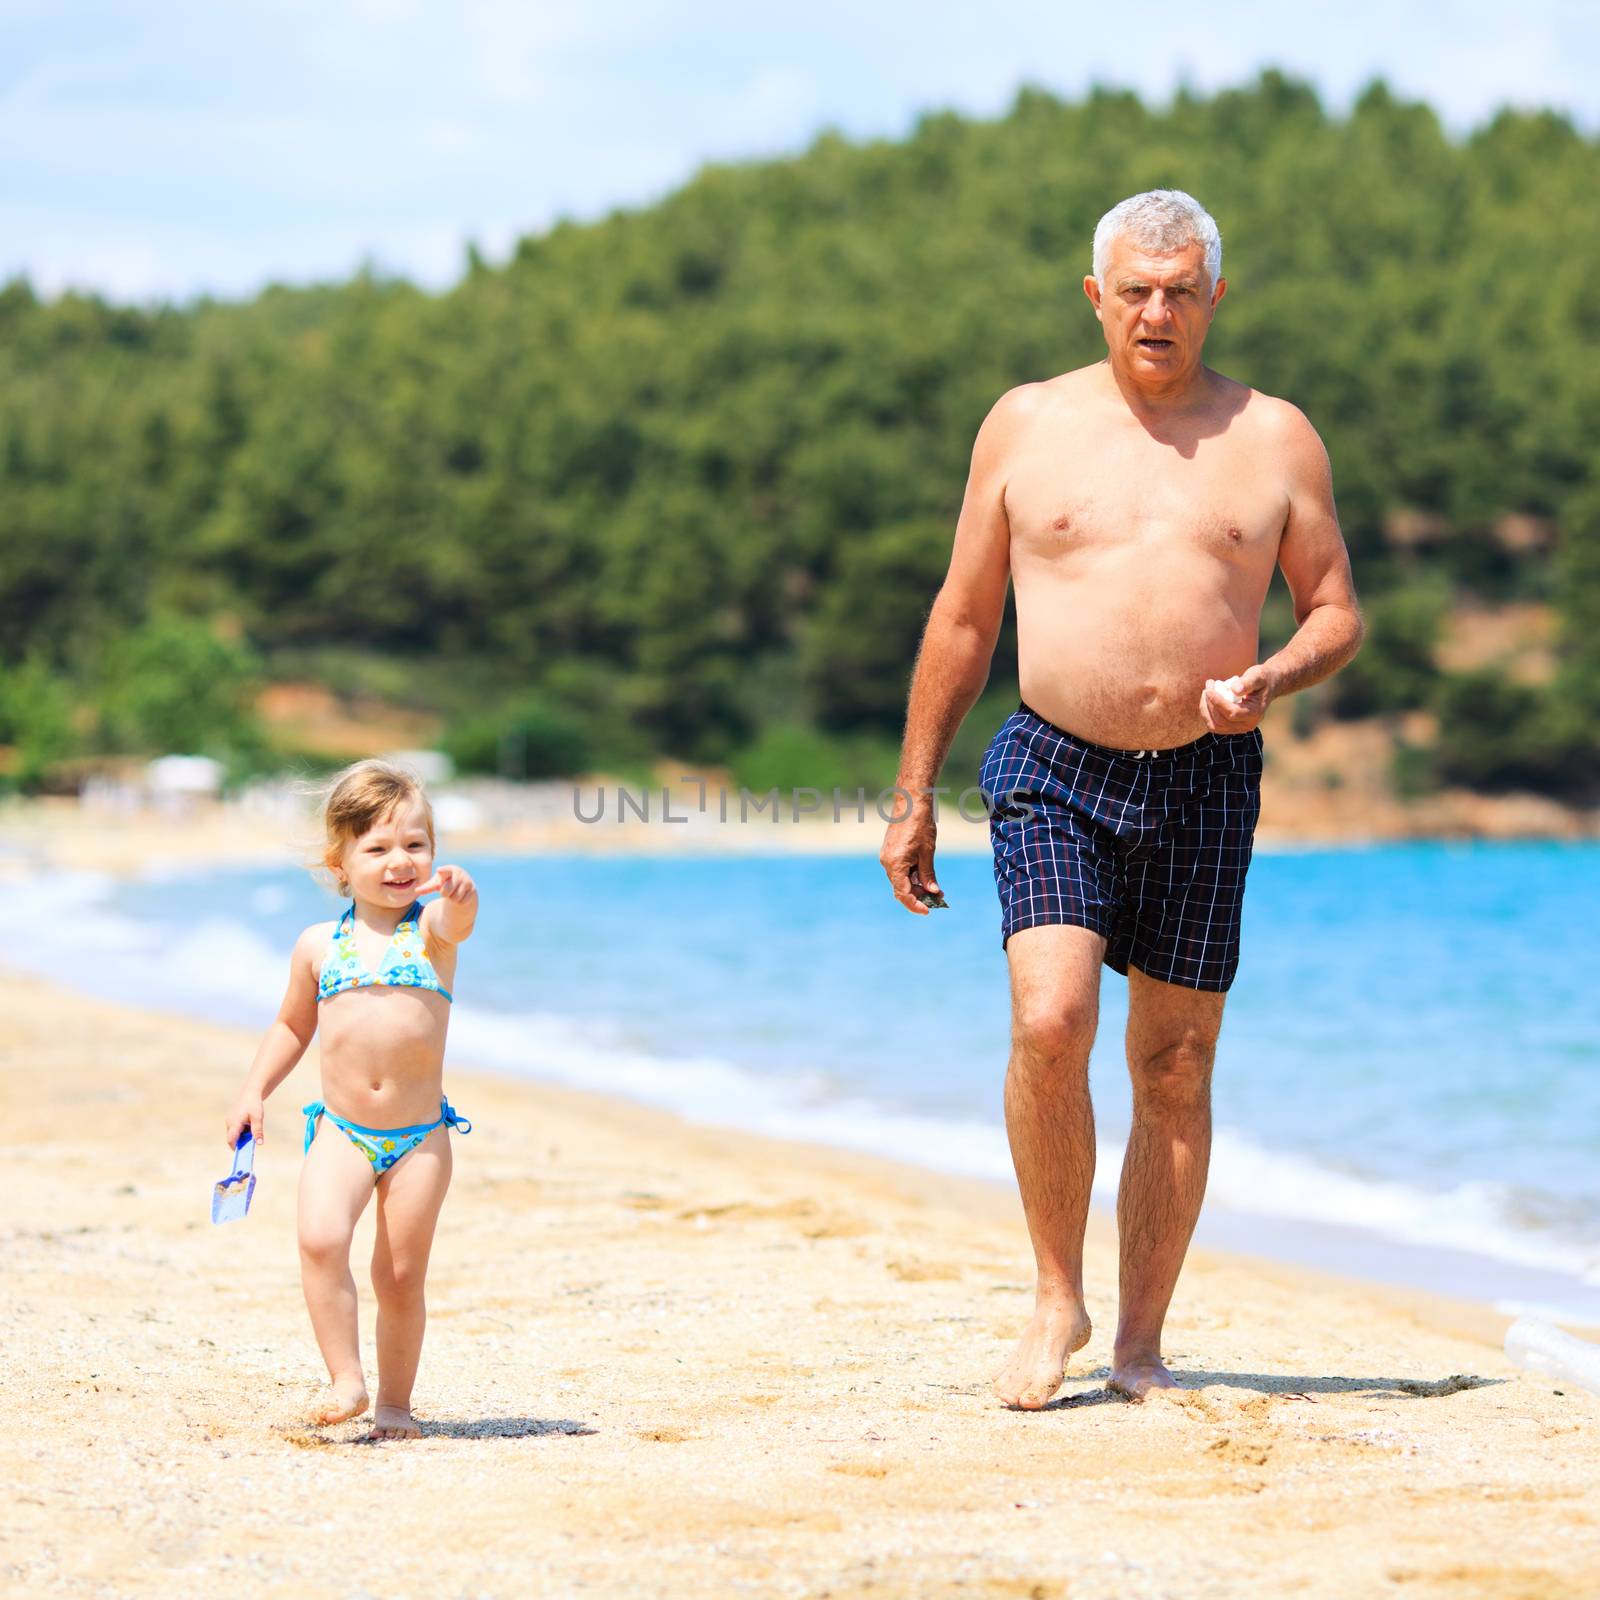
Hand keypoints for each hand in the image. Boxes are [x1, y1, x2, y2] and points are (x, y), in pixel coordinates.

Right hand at [225, 1095, 263, 1149]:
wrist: (250, 1092)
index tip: (242, 1154)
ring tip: (251, 1129)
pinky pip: (235, 1129)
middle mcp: (229, 1123)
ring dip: (242, 1135)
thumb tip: (260, 1143)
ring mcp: (229, 1121)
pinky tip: (249, 1125)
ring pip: (234, 1133)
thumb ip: (257, 1131)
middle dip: (240, 1142)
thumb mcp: (258, 1118)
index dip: (235, 1148)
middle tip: (250, 1144)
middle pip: (232, 1138)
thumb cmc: (254, 1105)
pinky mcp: (231, 1119)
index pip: (231, 1140)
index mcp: (234, 1123)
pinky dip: (241, 1131)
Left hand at [417, 864, 475, 902]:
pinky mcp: (473, 890)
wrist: (463, 885)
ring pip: (455, 898)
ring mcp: (467, 881)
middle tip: (446, 890)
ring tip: (453, 892)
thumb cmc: (445, 882)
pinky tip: (460, 895)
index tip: (439, 870)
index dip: (442, 871)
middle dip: (444, 893)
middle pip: (446, 890)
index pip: (445, 870)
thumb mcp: (436, 884)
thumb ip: (427, 887)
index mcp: (449, 869)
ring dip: (452, 898)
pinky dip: (459, 901)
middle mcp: (460, 874)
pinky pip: (462, 901)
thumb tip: (416, 891)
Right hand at [879, 796, 942, 915]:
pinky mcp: (890, 852)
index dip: (915, 905)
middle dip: (919, 896)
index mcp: (895, 865)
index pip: (903, 894)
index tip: (929, 911)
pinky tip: (926, 875)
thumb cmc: (920, 825)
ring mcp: (887, 857)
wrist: (910, 802)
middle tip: (938, 898)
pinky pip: (900, 870)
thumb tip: (932, 891)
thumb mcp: (928, 852)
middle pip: (901, 889)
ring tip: (936, 888)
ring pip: (901, 880)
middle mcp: (887, 863)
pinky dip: (912, 876)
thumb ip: (928, 874)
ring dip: (917, 886)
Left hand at [1200, 664, 1275, 733]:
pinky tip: (1207, 699)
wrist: (1267, 686)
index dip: (1217, 702)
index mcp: (1255, 713)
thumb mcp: (1257, 676)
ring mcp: (1239, 728)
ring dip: (1205, 709)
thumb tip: (1235, 690)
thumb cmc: (1261, 679)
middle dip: (1210, 703)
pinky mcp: (1231, 728)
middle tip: (1208, 685)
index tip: (1209, 690)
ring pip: (1214, 725)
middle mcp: (1248, 725)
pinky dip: (1207, 713)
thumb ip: (1247, 682)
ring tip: (1207, 691)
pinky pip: (1214, 725)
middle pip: (1221, 720)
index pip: (1232, 713)